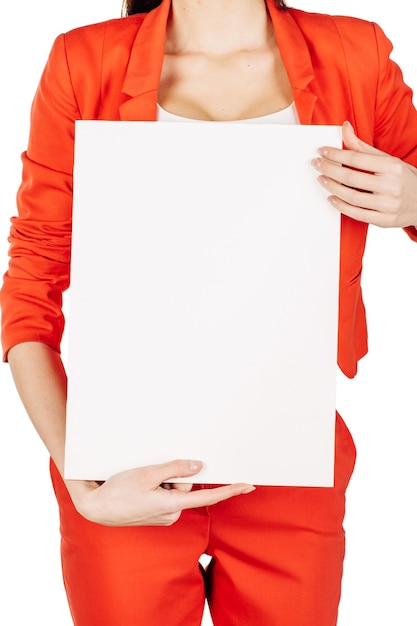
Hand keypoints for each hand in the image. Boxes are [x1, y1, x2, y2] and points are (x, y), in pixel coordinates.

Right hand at [65, 459, 254, 526]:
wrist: (96, 508)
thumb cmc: (118, 492)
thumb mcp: (148, 474)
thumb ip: (176, 469)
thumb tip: (198, 466)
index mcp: (172, 505)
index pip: (209, 496)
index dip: (230, 490)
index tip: (247, 485)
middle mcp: (172, 514)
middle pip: (186, 486)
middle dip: (174, 476)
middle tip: (151, 474)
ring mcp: (164, 516)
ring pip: (175, 490)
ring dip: (163, 481)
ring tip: (140, 483)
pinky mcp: (157, 515)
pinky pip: (166, 495)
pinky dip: (157, 488)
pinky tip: (140, 488)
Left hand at [312, 120, 416, 228]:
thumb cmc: (402, 178)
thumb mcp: (388, 160)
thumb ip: (363, 147)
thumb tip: (345, 128)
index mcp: (392, 167)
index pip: (357, 158)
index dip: (336, 154)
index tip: (322, 151)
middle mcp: (391, 186)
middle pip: (352, 178)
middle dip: (330, 170)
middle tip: (317, 164)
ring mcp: (388, 205)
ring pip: (352, 197)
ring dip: (332, 188)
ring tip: (322, 179)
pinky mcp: (384, 220)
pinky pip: (357, 214)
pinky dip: (341, 206)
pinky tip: (331, 198)